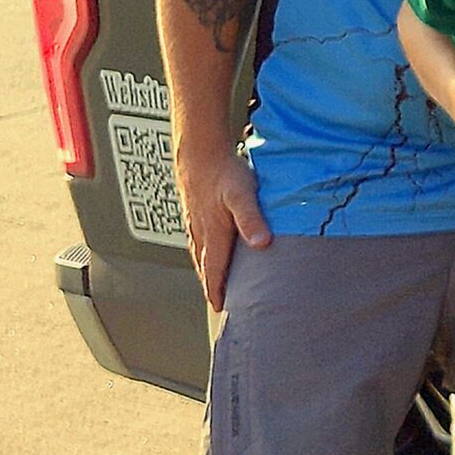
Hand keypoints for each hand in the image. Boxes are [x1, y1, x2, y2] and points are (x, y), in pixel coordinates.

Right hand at [178, 149, 269, 313]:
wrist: (199, 148)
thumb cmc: (223, 170)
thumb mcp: (243, 194)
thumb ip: (252, 219)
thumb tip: (261, 244)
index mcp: (213, 232)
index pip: (215, 269)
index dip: (218, 289)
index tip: (221, 307)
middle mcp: (201, 230)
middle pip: (205, 265)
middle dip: (211, 286)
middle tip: (217, 304)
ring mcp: (194, 220)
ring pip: (199, 253)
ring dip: (205, 270)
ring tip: (212, 283)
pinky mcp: (194, 210)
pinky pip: (196, 238)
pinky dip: (201, 252)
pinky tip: (205, 250)